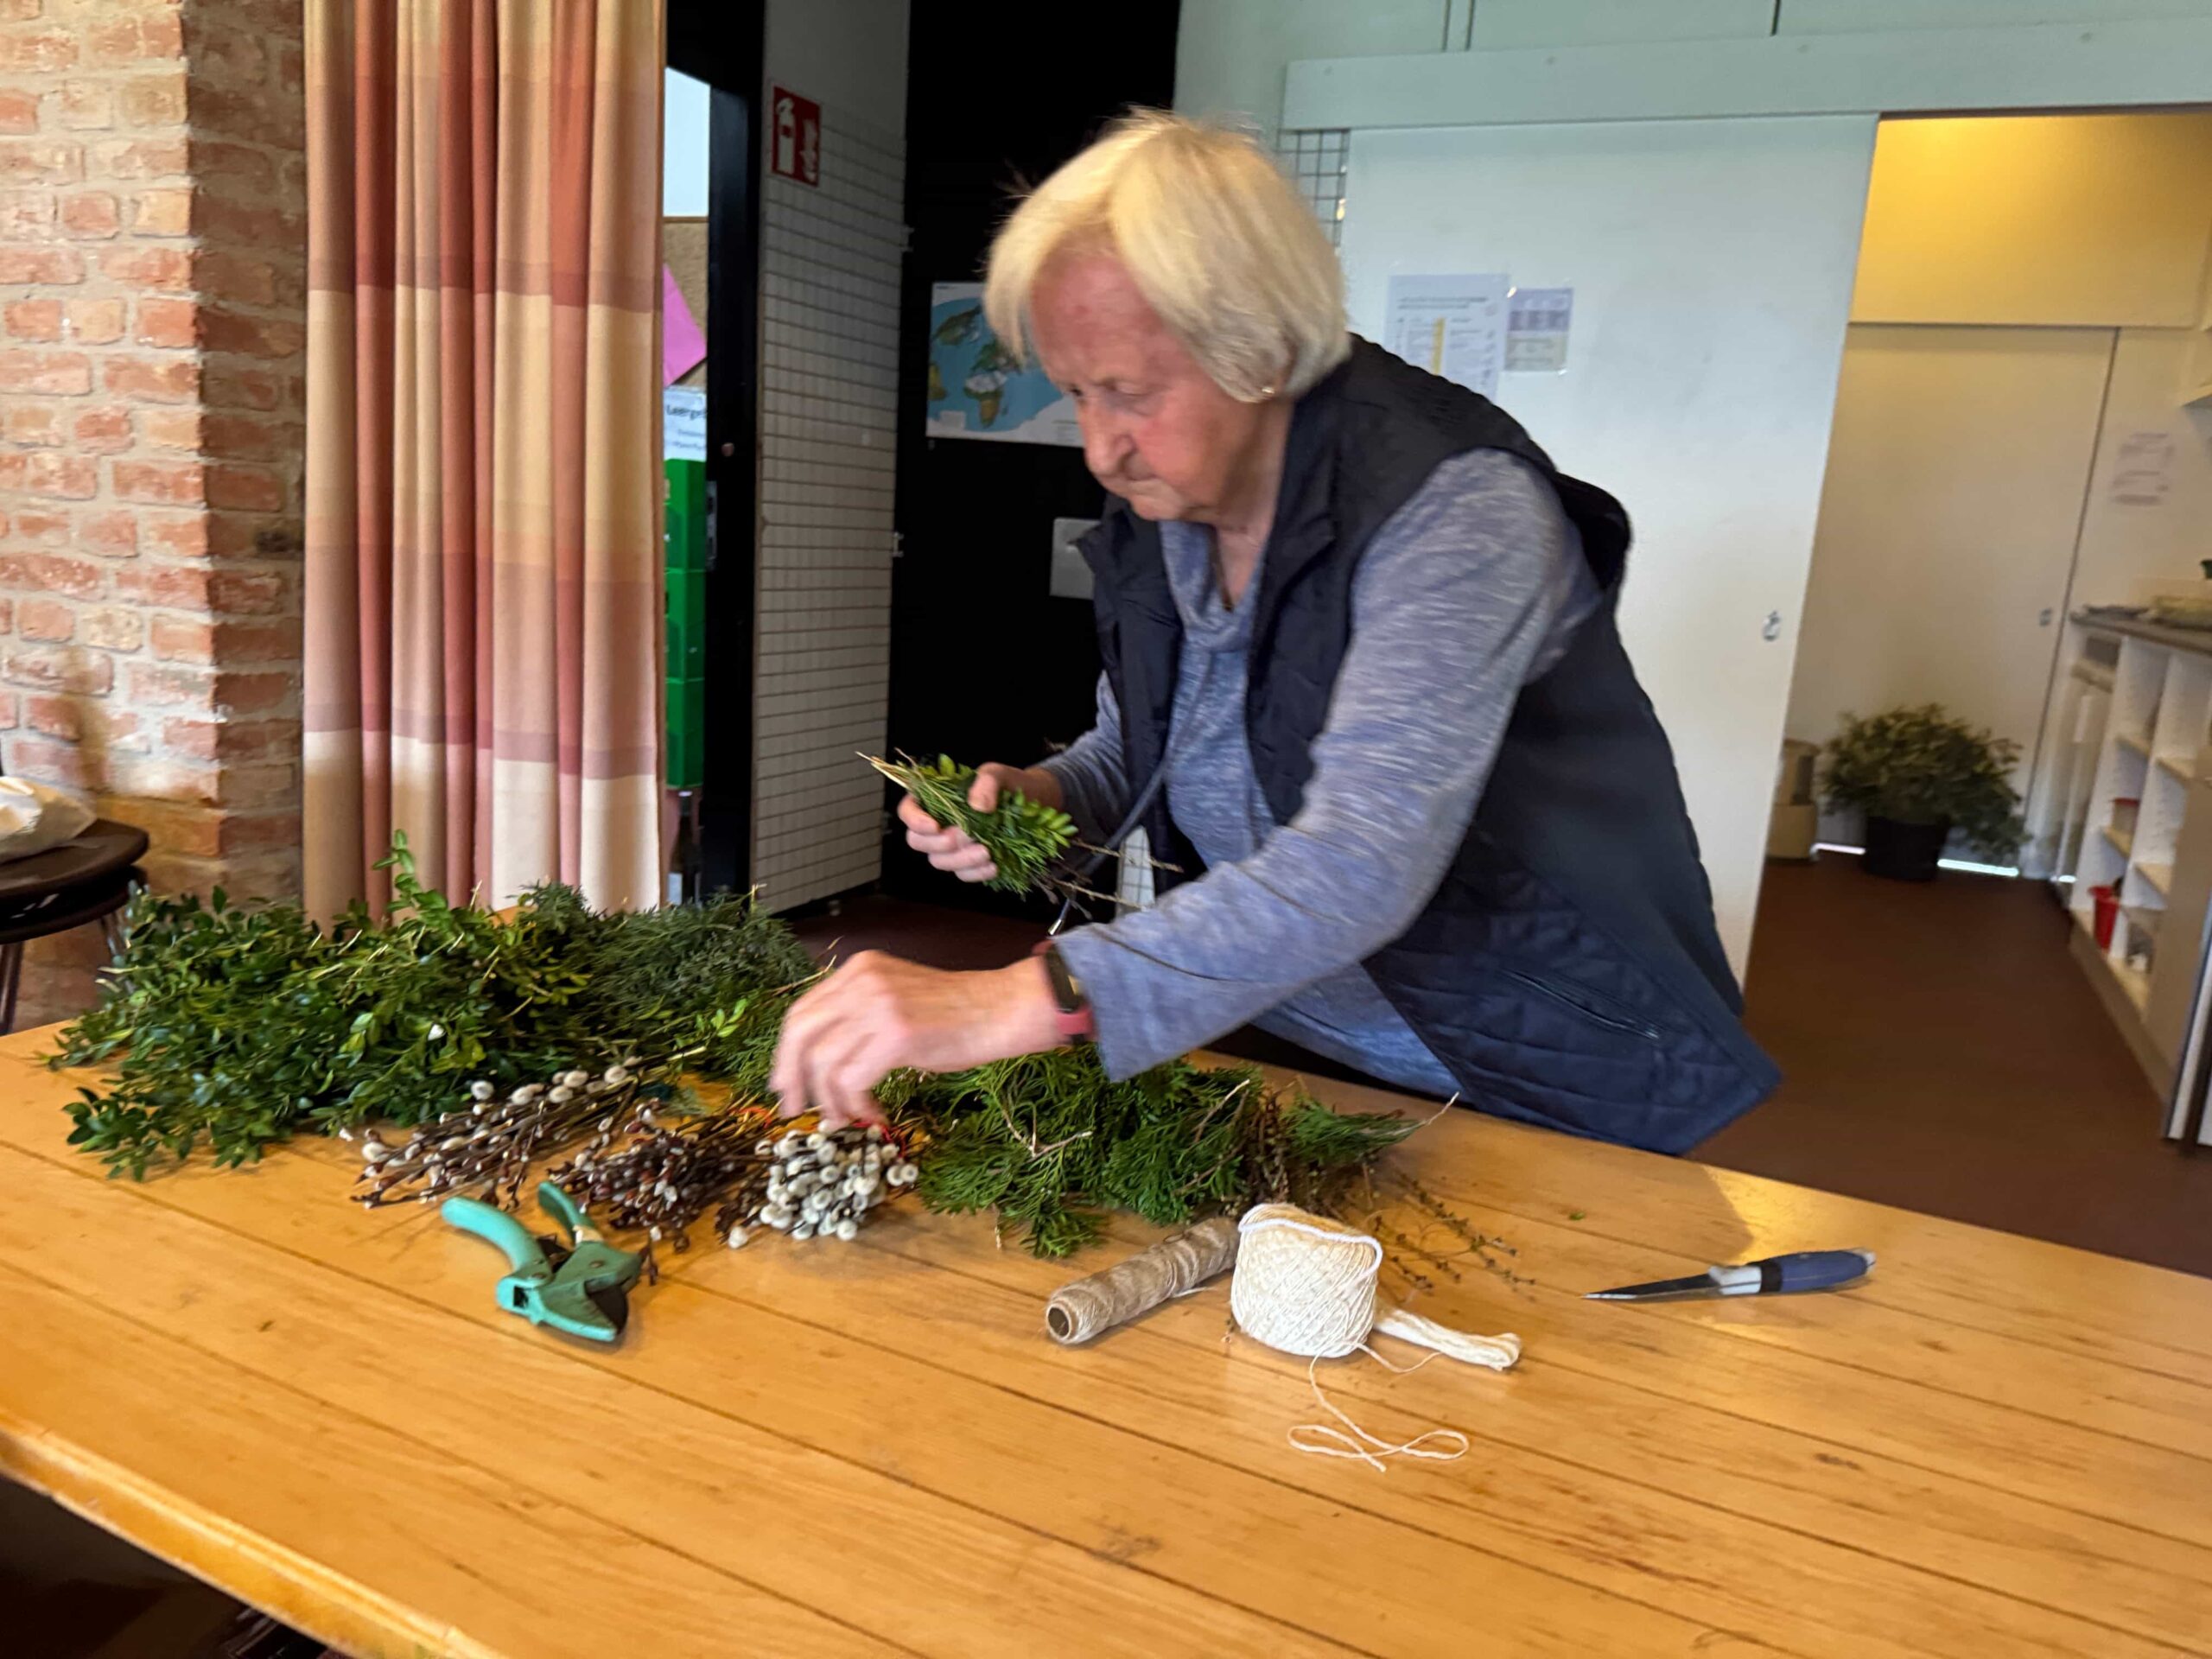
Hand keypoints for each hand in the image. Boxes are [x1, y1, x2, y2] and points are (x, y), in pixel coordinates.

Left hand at [769, 952, 1062, 1128]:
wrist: (1003, 1011)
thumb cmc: (956, 1014)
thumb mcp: (896, 1000)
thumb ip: (858, 1017)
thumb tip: (819, 1063)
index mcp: (859, 969)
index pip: (802, 1011)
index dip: (787, 1053)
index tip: (786, 1083)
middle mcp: (863, 980)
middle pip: (800, 1032)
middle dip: (791, 1076)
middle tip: (795, 1108)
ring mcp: (879, 1005)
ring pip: (823, 1061)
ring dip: (830, 1100)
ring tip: (847, 1118)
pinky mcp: (896, 1035)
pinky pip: (851, 1079)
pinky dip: (855, 1104)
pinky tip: (873, 1114)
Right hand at [899, 763, 1062, 883]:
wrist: (1034, 803)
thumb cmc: (1009, 785)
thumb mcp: (999, 774)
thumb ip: (987, 782)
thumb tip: (977, 806)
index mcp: (934, 798)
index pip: (907, 811)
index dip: (914, 820)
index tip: (934, 826)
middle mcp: (938, 824)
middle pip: (917, 842)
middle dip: (938, 843)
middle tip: (964, 836)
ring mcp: (952, 846)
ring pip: (940, 861)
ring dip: (960, 860)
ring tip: (986, 851)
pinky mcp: (969, 862)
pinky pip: (963, 874)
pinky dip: (976, 873)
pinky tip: (994, 866)